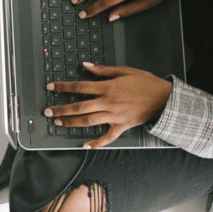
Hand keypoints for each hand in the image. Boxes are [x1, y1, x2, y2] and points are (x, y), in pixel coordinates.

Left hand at [45, 62, 172, 148]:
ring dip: (72, 123)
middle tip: (47, 111)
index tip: (51, 87)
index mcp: (108, 88)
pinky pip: (107, 137)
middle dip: (61, 109)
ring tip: (58, 123)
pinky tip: (85, 145)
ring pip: (88, 121)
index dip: (63, 87)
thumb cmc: (146, 83)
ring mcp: (114, 116)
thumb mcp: (125, 70)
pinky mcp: (122, 126)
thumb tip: (86, 66)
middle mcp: (108, 103)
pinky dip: (96, 143)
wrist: (165, 98)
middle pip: (79, 107)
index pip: (79, 87)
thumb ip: (103, 70)